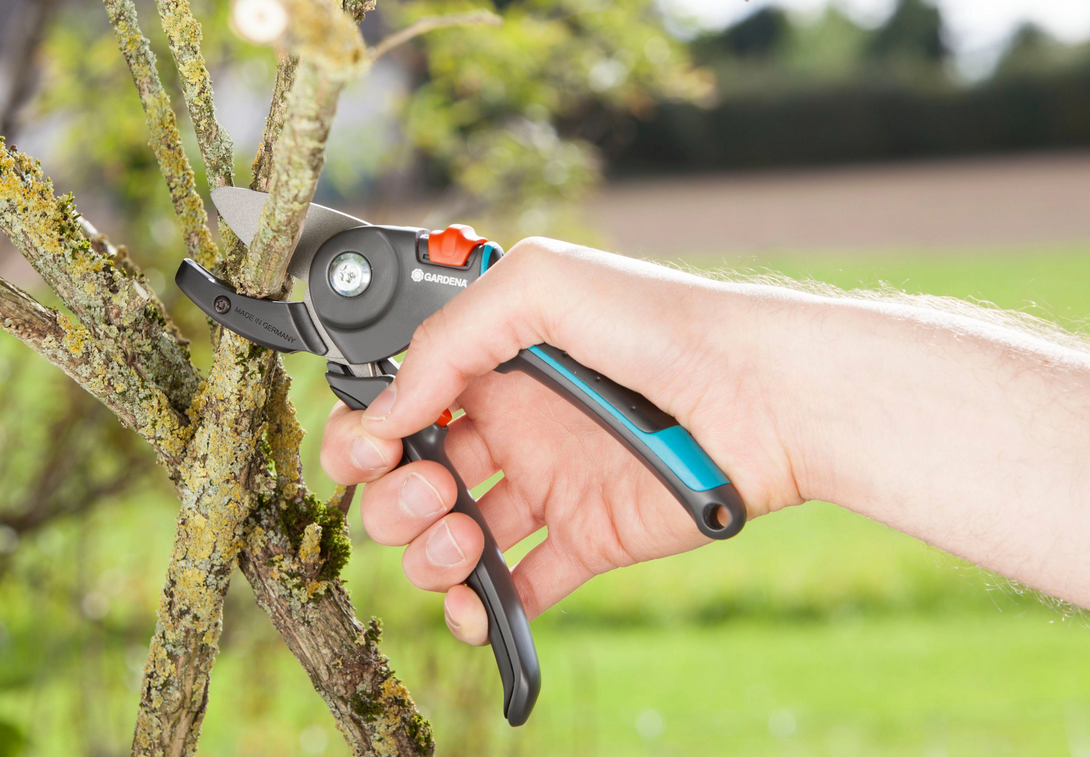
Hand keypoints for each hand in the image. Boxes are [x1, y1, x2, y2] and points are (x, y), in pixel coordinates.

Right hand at [320, 237, 804, 643]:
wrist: (763, 394)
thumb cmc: (667, 324)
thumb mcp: (541, 284)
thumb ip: (448, 336)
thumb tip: (388, 409)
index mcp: (490, 365)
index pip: (396, 407)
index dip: (364, 434)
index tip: (371, 447)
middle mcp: (510, 427)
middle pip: (406, 481)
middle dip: (392, 497)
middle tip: (432, 486)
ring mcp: (546, 486)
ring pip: (448, 540)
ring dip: (428, 554)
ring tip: (465, 536)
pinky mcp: (586, 539)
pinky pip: (517, 589)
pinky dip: (483, 611)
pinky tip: (479, 604)